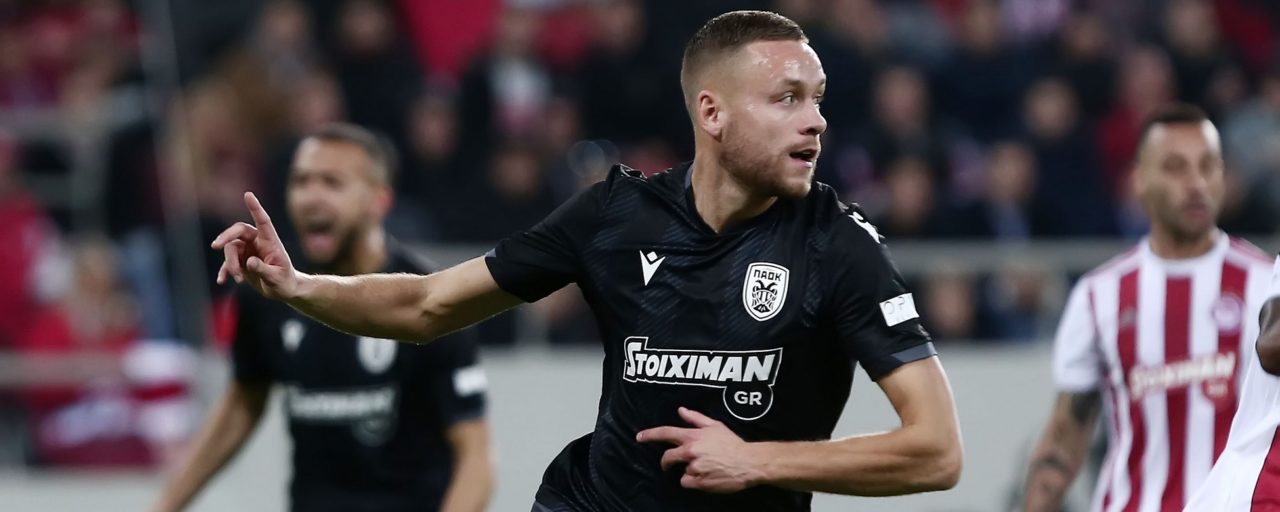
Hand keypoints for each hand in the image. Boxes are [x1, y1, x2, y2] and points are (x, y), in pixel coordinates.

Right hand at [211, 192, 301, 299]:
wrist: (282, 290)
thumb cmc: (284, 281)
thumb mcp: (276, 278)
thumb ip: (263, 269)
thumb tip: (249, 262)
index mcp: (270, 241)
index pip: (263, 221)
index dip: (255, 208)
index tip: (248, 194)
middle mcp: (257, 242)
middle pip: (238, 231)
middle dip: (226, 236)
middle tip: (215, 246)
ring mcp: (247, 251)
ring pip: (230, 249)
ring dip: (231, 264)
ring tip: (238, 279)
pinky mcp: (240, 261)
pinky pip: (227, 263)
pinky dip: (224, 271)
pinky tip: (222, 281)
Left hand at [635, 407, 765, 492]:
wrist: (748, 462)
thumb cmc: (732, 443)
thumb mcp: (715, 426)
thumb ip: (695, 418)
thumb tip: (681, 410)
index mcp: (693, 436)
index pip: (666, 433)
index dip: (650, 435)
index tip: (639, 437)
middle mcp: (690, 451)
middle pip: (668, 457)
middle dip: (666, 462)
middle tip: (668, 464)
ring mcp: (694, 468)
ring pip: (682, 471)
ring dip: (690, 470)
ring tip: (706, 467)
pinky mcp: (699, 482)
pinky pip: (687, 482)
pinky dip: (693, 481)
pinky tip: (706, 476)